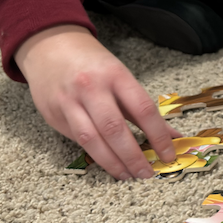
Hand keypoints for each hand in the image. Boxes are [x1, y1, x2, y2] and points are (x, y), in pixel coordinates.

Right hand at [16, 25, 180, 179]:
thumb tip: (172, 135)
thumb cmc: (94, 65)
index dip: (158, 136)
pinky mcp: (52, 114)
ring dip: (112, 162)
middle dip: (133, 156)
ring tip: (127, 175)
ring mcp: (68, 102)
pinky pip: (76, 139)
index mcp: (116, 76)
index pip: (143, 110)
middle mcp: (91, 88)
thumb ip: (145, 109)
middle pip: (114, 129)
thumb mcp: (123, 78)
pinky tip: (108, 162)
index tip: (168, 155)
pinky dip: (94, 153)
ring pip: (91, 140)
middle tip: (146, 174)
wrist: (50, 47)